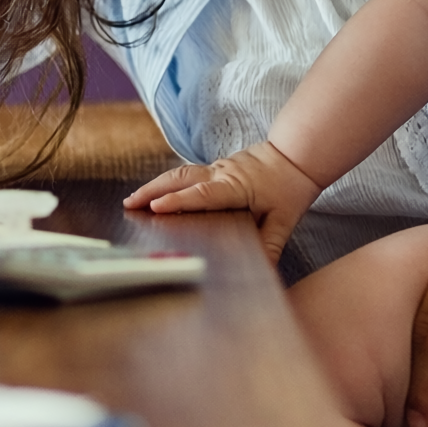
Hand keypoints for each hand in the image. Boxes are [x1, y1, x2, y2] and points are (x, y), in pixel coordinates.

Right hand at [124, 142, 319, 256]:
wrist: (298, 155)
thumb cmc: (290, 187)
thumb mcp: (285, 220)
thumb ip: (271, 244)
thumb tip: (263, 271)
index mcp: (236, 186)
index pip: (203, 194)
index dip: (179, 201)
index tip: (156, 207)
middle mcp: (221, 174)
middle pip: (180, 178)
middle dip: (152, 190)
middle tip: (129, 204)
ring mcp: (217, 168)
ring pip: (180, 174)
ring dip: (155, 185)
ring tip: (134, 200)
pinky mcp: (216, 168)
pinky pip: (187, 174)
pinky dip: (167, 183)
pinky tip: (156, 194)